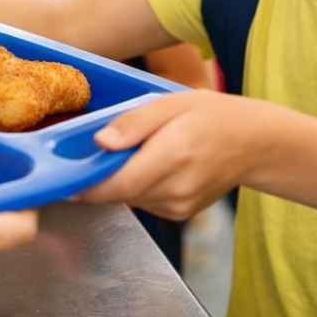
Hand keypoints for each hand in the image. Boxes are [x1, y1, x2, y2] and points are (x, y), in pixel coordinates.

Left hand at [79, 91, 271, 219]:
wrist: (254, 143)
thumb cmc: (211, 116)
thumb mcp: (170, 104)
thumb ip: (133, 123)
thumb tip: (100, 142)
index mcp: (172, 156)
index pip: (117, 183)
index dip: (85, 186)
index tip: (62, 182)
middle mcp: (175, 188)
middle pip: (118, 192)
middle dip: (101, 176)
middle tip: (100, 151)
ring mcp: (179, 206)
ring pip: (129, 197)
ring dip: (122, 179)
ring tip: (141, 151)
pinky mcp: (180, 213)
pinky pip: (144, 201)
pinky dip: (139, 185)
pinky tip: (155, 165)